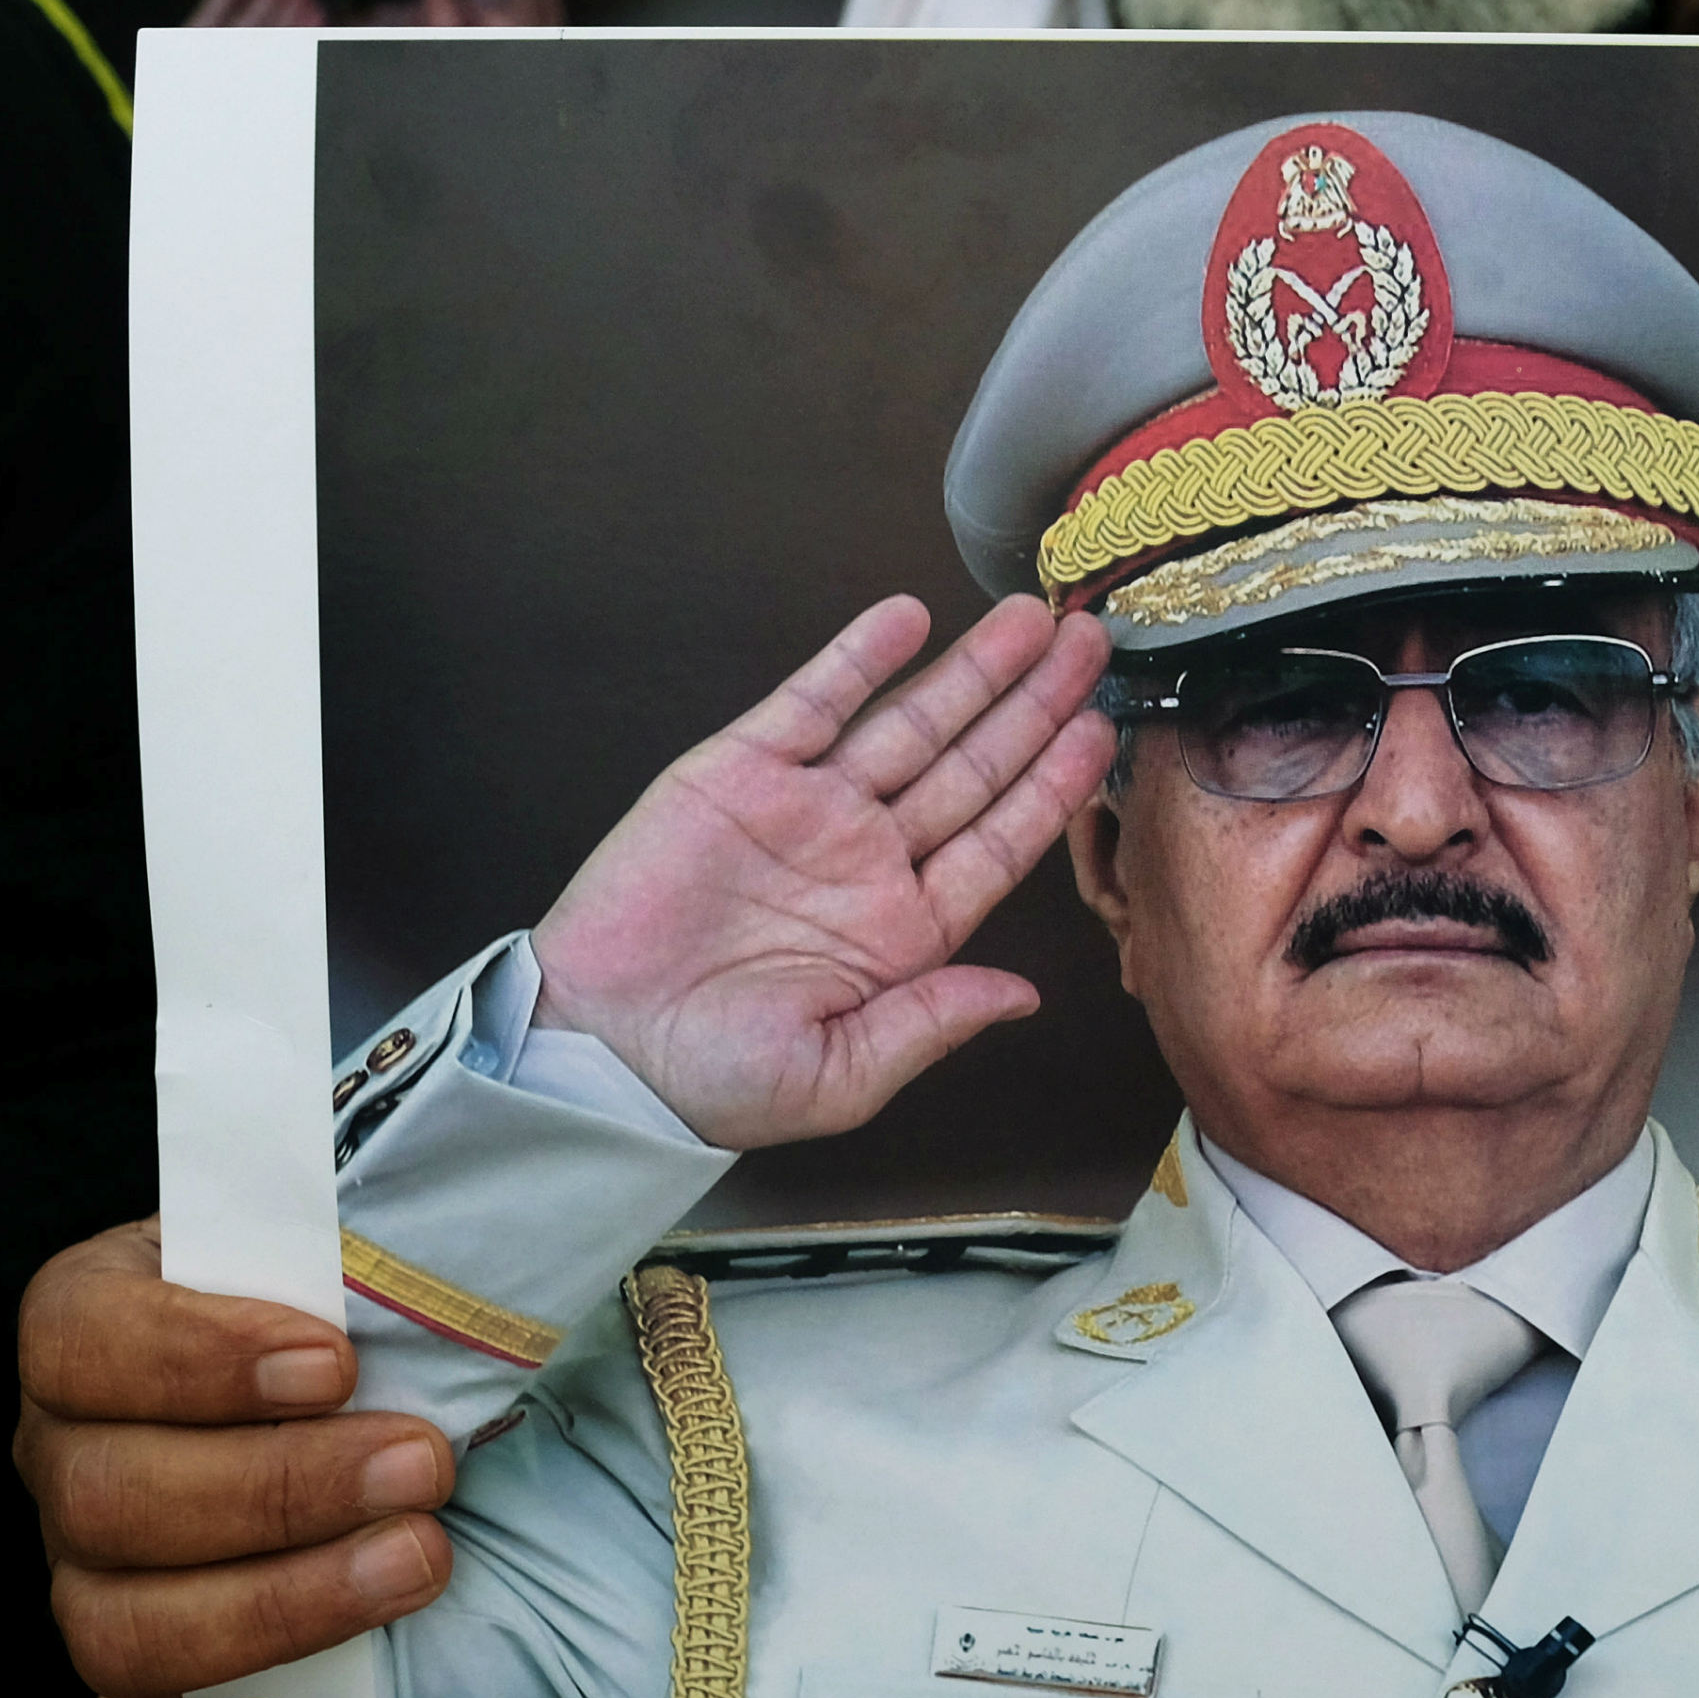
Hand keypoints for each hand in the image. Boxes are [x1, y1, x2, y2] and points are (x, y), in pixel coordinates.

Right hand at [15, 1222, 456, 1697]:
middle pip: (109, 1498)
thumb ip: (357, 1226)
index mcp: (93, 1322)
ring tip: (418, 1563)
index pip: (79, 1341)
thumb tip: (442, 1230)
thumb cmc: (356, 1293)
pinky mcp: (137, 1685)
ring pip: (121, 1624)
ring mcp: (90, 1579)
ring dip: (279, 1604)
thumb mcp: (347, 1232)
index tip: (335, 1362)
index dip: (196, 1359)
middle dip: (281, 1488)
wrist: (386, 1388)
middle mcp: (67, 1454)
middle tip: (424, 1465)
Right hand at [531, 593, 1115, 1149]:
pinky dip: (859, 658)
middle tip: (1089, 642)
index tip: (1102, 730)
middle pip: (973, 766)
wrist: (596, 1049)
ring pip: (910, 723)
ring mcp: (808, 809)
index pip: (999, 841)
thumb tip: (1024, 995)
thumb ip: (932, 1022)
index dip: (1053, 784)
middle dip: (1034, 704)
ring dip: (971, 669)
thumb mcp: (841, 1076)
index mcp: (904, 930)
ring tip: (1030, 617)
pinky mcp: (739, 772)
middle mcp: (868, 859)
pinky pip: (813, 702)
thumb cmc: (714, 1081)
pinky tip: (910, 619)